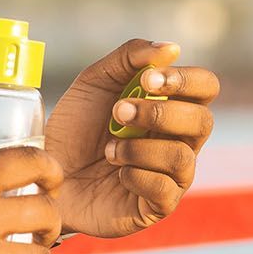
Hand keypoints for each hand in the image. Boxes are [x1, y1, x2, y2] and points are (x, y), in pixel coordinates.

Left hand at [42, 39, 217, 238]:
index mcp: (171, 106)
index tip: (149, 79)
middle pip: (203, 122)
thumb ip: (130, 58)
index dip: (185, 80)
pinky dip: (136, 174)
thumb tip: (172, 48)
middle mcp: (179, 140)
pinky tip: (116, 171)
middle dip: (159, 113)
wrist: (47, 173)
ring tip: (110, 149)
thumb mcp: (95, 82)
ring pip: (183, 157)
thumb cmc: (75, 128)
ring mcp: (172, 175)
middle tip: (118, 111)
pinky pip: (165, 189)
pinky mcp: (157, 205)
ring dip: (140, 147)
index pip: (205, 87)